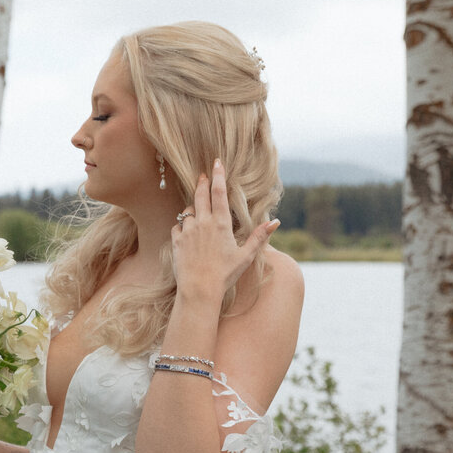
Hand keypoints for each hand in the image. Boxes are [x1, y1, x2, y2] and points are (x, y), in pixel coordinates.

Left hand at [170, 159, 279, 300]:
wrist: (199, 290)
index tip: (217, 162)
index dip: (218, 176)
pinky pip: (177, 227)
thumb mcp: (246, 256)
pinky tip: (187, 231)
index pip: (219, 193)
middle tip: (203, 175)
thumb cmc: (225, 274)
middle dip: (202, 183)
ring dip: (192, 207)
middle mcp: (202, 223)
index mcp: (220, 224)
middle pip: (200, 195)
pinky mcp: (176, 242)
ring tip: (197, 209)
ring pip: (187, 211)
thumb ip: (259, 237)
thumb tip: (275, 221)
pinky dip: (182, 226)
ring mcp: (187, 232)